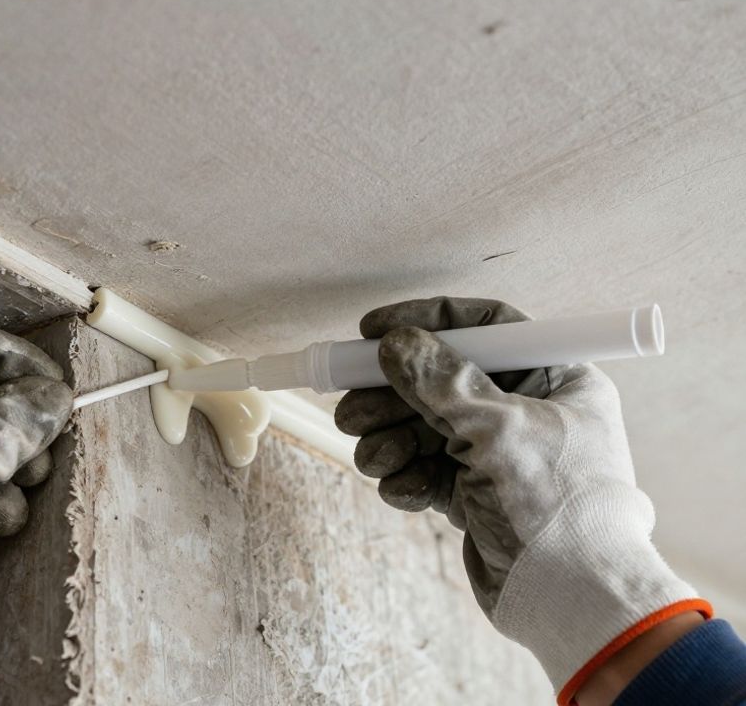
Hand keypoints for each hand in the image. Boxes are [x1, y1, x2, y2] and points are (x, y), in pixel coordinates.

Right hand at [334, 297, 705, 703]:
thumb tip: (396, 344)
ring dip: (389, 440)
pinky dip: (405, 477)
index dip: (427, 323)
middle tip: (351, 410)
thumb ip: (439, 382)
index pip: (484, 328)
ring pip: (423, 427)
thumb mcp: (496, 428)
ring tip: (373, 458)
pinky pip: (424, 469)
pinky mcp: (474, 494)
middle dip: (391, 397)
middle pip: (439, 381)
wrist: (571, 599)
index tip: (373, 330)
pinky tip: (401, 489)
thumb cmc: (558, 507)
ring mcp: (497, 454)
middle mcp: (525, 410)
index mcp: (554, 379)